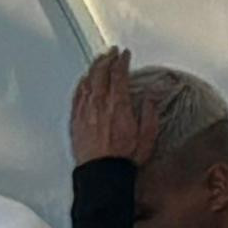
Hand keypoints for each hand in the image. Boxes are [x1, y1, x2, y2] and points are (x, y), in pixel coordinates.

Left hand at [67, 44, 154, 170]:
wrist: (101, 175)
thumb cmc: (123, 160)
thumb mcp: (147, 136)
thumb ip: (150, 112)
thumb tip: (151, 95)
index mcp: (118, 106)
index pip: (118, 74)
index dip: (122, 61)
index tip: (125, 55)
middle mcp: (99, 105)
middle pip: (100, 73)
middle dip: (107, 59)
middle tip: (111, 52)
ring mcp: (85, 112)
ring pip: (87, 81)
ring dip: (93, 68)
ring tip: (98, 60)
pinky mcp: (75, 121)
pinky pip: (77, 95)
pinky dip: (81, 84)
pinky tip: (83, 80)